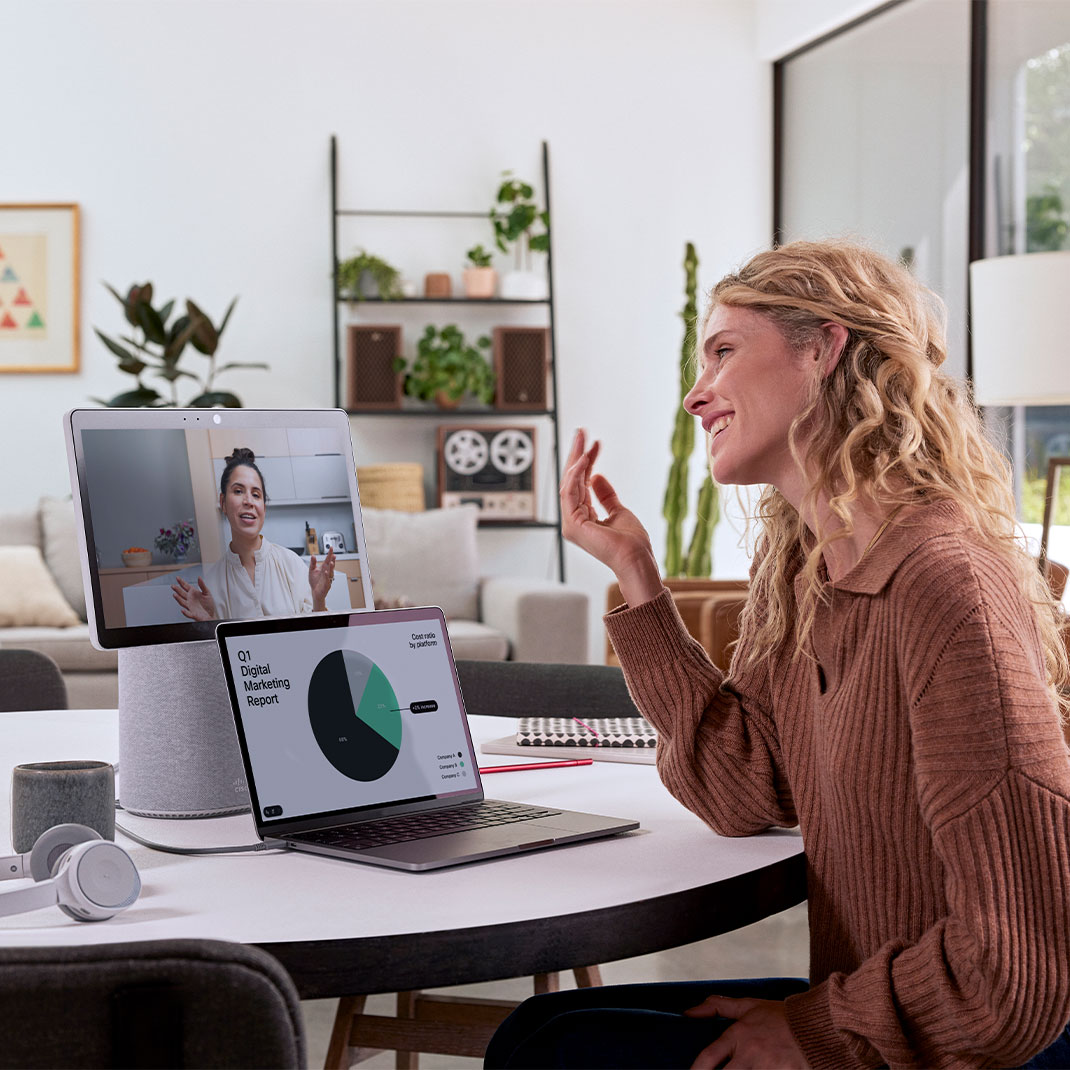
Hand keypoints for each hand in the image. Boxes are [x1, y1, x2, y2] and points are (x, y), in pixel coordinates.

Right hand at [171, 576, 218, 620]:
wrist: (211, 614)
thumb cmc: (208, 604)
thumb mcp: (207, 593)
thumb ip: (202, 585)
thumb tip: (199, 577)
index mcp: (193, 593)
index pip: (185, 586)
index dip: (181, 582)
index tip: (177, 578)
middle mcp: (190, 599)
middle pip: (182, 594)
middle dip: (177, 590)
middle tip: (173, 586)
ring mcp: (190, 606)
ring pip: (182, 602)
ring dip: (178, 599)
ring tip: (175, 594)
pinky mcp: (193, 614)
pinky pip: (188, 614)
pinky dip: (185, 612)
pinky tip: (182, 610)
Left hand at [308, 547, 335, 610]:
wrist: (315, 592)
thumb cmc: (315, 581)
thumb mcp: (312, 570)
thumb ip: (313, 563)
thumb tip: (312, 556)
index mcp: (324, 568)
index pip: (327, 560)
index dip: (330, 554)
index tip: (331, 548)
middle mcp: (327, 572)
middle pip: (330, 565)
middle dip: (332, 560)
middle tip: (333, 555)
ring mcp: (328, 578)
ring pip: (331, 572)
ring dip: (331, 567)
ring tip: (331, 562)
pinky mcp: (326, 585)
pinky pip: (327, 580)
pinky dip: (327, 576)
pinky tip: (326, 572)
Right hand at [560, 429, 661, 605]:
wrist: (636, 558)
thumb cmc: (631, 542)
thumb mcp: (619, 510)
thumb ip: (606, 495)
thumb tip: (597, 476)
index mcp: (583, 518)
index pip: (581, 484)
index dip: (586, 462)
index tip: (594, 444)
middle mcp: (574, 520)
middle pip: (571, 481)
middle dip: (576, 454)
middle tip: (581, 432)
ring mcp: (571, 523)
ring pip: (568, 483)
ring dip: (575, 459)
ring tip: (583, 440)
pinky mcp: (573, 524)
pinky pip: (570, 493)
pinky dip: (576, 474)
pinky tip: (584, 459)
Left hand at [686, 996, 807, 1068]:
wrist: (819, 1025)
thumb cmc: (783, 1017)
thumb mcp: (749, 1006)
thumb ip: (718, 1007)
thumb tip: (688, 1012)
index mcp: (740, 1034)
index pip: (709, 1056)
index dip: (696, 1069)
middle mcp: (751, 1053)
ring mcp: (769, 1067)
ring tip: (745, 1069)